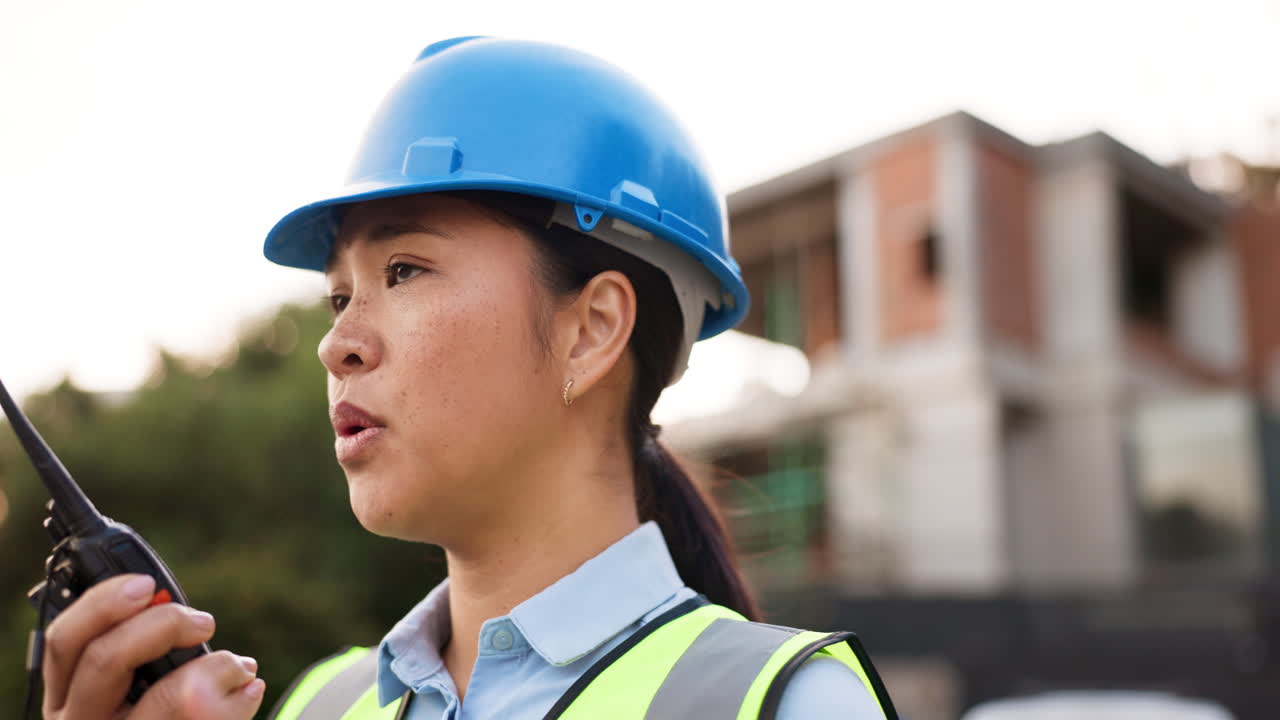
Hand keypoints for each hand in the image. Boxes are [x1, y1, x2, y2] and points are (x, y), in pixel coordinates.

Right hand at [40, 573, 264, 719]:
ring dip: (217, 668)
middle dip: (163, 625)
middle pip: (105, 659)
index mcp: (67, 692)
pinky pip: (201, 719)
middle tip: (204, 622)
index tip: (147, 584)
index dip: (101, 604)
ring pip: (168, 698)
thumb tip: (162, 600)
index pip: (63, 641)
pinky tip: (249, 691)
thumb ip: (138, 644)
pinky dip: (237, 702)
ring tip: (241, 666)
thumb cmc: (158, 710)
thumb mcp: (134, 680)